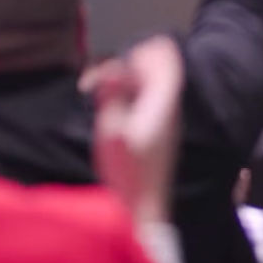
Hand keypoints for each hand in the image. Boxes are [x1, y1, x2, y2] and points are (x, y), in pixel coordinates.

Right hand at [94, 36, 184, 222]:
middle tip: (92, 85)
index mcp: (163, 103)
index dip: (141, 52)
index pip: (167, 57)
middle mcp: (169, 107)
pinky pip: (144, 101)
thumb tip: (115, 67)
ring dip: (121, 84)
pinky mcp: (158, 132)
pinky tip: (107, 115)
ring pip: (147, 84)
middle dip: (123, 68)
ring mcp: (166, 120)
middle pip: (154, 68)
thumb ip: (114, 97)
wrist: (142, 210)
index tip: (113, 66)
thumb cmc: (127, 174)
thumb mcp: (112, 133)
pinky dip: (125, 99)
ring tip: (93, 95)